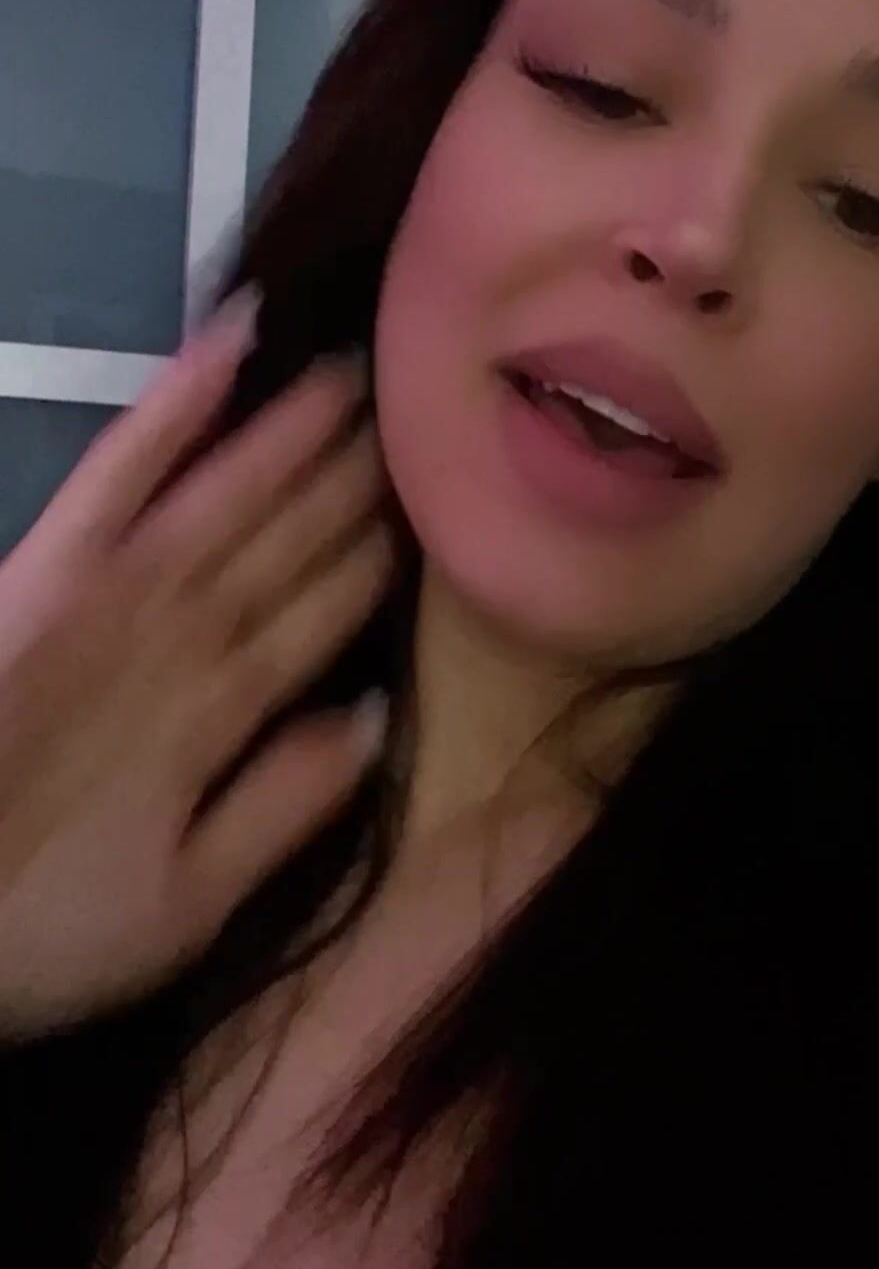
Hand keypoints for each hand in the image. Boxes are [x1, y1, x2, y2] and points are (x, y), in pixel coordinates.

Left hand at [0, 295, 392, 1035]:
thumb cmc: (44, 923)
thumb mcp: (188, 911)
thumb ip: (286, 809)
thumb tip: (378, 715)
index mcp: (225, 713)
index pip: (329, 615)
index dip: (386, 557)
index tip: (444, 501)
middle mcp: (184, 629)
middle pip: (290, 541)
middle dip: (358, 476)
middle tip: (424, 407)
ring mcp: (113, 583)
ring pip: (229, 492)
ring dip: (294, 430)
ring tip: (357, 368)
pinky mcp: (49, 561)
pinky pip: (122, 468)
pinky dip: (173, 404)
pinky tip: (226, 345)